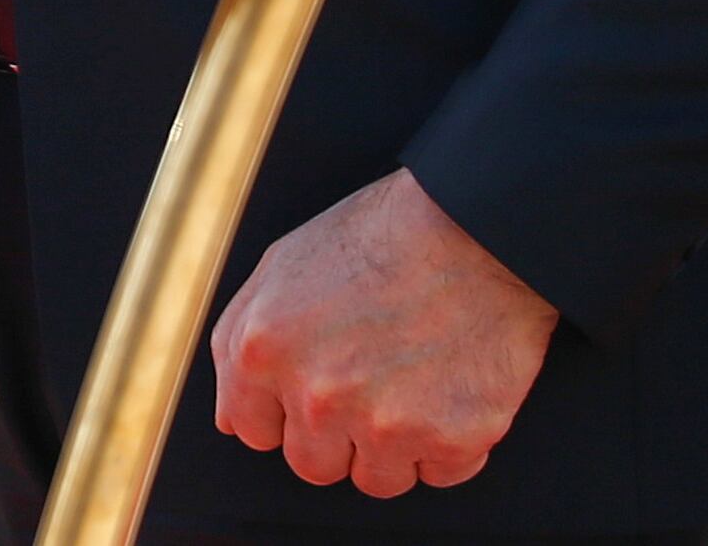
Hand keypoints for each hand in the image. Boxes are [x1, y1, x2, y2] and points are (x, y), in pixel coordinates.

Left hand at [207, 167, 556, 497]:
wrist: (477, 228)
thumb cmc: (381, 237)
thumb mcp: (282, 266)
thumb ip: (239, 341)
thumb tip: (230, 419)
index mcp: (264, 350)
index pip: (252, 430)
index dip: (283, 412)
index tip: (310, 392)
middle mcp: (317, 394)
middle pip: (312, 464)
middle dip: (336, 435)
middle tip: (369, 383)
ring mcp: (385, 423)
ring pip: (375, 480)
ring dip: (393, 447)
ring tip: (412, 383)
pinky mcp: (451, 439)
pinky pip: (439, 474)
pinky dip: (448, 444)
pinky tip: (450, 388)